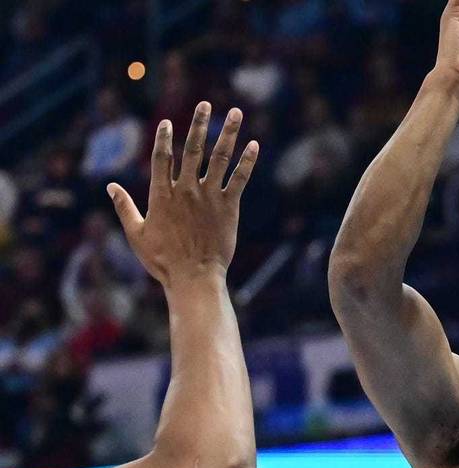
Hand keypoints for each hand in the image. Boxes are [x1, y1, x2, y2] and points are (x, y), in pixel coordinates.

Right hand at [107, 102, 257, 287]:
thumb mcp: (136, 233)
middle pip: (193, 149)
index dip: (164, 138)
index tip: (167, 122)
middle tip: (206, 104)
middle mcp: (186, 190)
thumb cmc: (163, 261)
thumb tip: (109, 186)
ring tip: (236, 113)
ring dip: (228, 134)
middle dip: (199, 124)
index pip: (162, 157)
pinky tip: (255, 145)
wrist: (194, 277)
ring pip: (219, 158)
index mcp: (162, 194)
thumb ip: (124, 207)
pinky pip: (240, 179)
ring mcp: (209, 197)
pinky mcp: (229, 207)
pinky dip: (247, 162)